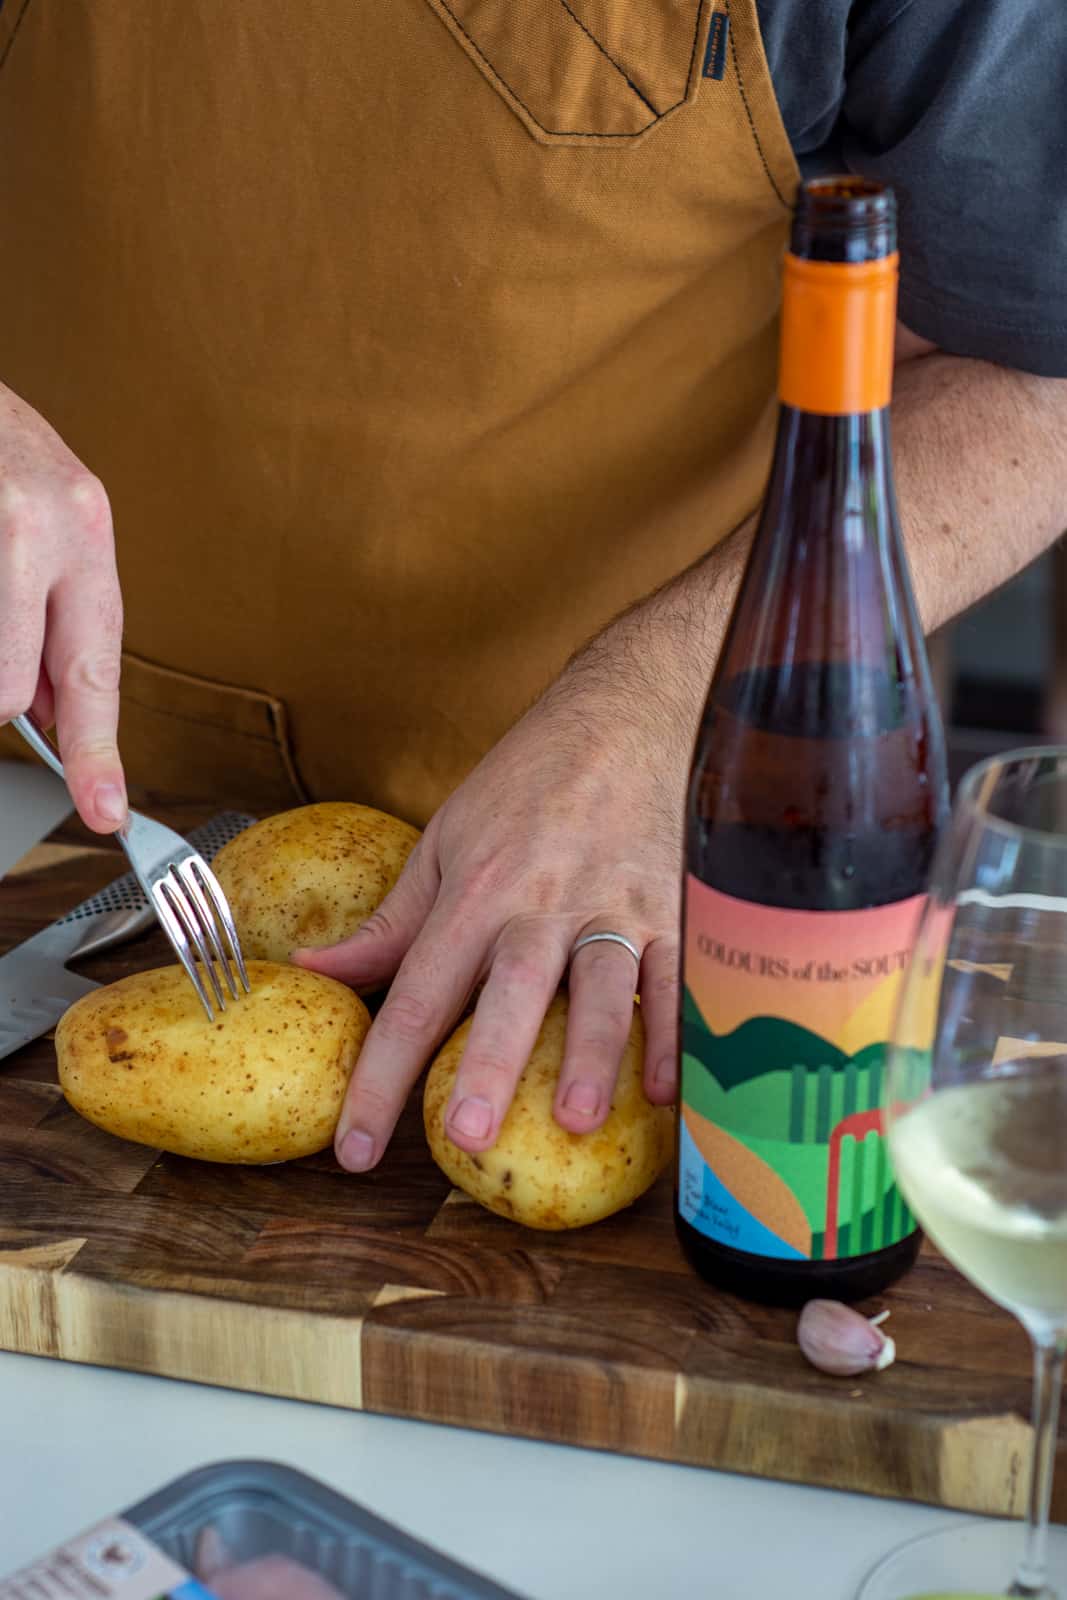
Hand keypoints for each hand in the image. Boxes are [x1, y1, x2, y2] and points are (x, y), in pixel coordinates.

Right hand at [0, 382, 124, 830]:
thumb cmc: (4, 463)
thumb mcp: (58, 527)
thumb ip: (59, 622)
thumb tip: (61, 721)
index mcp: (82, 527)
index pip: (95, 669)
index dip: (98, 754)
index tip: (107, 812)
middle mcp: (35, 524)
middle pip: (12, 689)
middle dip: (3, 699)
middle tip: (5, 668)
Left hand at [297, 683, 684, 1170]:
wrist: (627, 711)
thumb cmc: (529, 781)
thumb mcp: (446, 839)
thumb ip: (392, 921)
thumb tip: (319, 968)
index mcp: (475, 891)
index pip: (415, 995)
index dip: (379, 1077)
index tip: (353, 1149)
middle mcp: (542, 903)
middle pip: (509, 992)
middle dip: (486, 1063)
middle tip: (466, 1133)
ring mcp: (614, 905)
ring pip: (600, 986)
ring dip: (589, 1054)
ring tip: (575, 1119)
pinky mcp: (676, 905)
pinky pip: (678, 974)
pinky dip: (677, 1030)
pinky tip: (668, 1087)